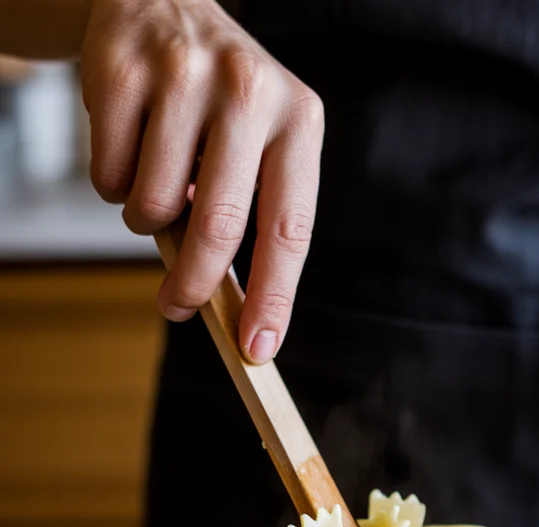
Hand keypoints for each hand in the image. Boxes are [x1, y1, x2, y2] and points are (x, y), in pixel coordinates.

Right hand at [81, 0, 323, 363]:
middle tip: (177, 307)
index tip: (256, 349)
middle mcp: (250, 91)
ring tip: (158, 183)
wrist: (162, 2)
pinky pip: (108, 175)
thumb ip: (252, 219)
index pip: (289, 230)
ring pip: (152, 204)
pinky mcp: (124, 69)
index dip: (273, 297)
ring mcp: (185, 75)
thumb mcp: (258, 147)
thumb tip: (233, 317)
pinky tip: (131, 146)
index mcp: (299, 120)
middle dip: (194, 284)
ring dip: (146, 219)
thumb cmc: (218, 105)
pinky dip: (112, 183)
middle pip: (218, 226)